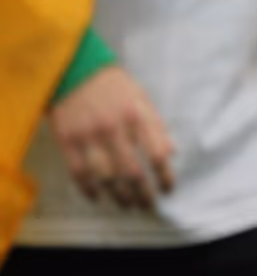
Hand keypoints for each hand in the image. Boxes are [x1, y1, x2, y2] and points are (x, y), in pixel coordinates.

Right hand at [49, 66, 176, 208]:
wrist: (74, 70)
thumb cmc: (112, 86)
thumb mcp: (142, 98)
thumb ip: (156, 126)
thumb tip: (171, 153)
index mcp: (136, 117)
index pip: (157, 155)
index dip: (165, 176)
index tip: (168, 189)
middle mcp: (113, 129)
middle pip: (131, 172)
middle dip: (143, 194)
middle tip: (148, 205)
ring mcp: (88, 137)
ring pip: (105, 177)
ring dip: (118, 195)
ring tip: (127, 204)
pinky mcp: (67, 141)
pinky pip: (79, 173)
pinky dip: (89, 189)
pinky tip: (98, 196)